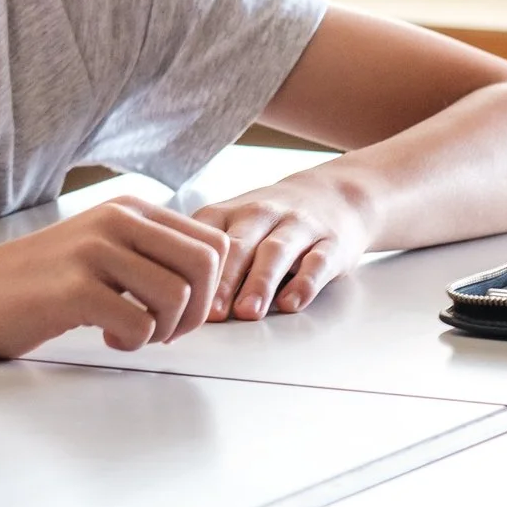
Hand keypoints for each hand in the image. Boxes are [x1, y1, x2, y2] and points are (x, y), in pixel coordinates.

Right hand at [0, 196, 229, 359]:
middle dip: (197, 312)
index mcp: (128, 209)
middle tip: (162, 330)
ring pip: (177, 296)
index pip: (212, 242)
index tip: (176, 312)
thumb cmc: (32, 282)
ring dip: (163, 330)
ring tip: (128, 333)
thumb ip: (146, 253)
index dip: (209, 289)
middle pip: (206, 266)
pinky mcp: (73, 288)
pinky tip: (104, 337)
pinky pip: (139, 323)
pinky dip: (132, 342)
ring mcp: (93, 251)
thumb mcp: (97, 248)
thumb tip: (210, 279)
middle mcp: (115, 220)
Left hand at [195, 172, 375, 320]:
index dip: (193, 269)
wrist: (332, 193)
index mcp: (230, 213)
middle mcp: (262, 214)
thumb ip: (208, 261)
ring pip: (276, 252)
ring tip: (248, 313)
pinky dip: (305, 283)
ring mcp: (298, 226)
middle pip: (239, 246)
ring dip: (260, 282)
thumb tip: (173, 308)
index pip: (207, 238)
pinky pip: (318, 261)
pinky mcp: (331, 242)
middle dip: (225, 280)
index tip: (183, 302)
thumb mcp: (234, 225)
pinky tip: (291, 304)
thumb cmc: (268, 222)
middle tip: (213, 313)